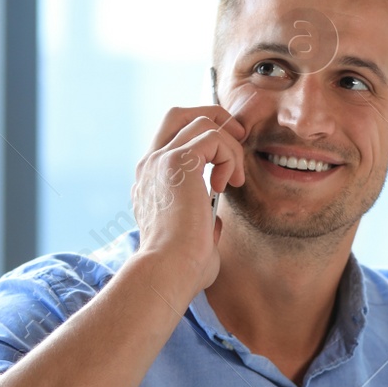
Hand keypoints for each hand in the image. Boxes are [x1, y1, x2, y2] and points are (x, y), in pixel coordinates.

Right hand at [130, 106, 245, 297]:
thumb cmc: (182, 268)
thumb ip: (201, 223)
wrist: (168, 271)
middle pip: (178, 114)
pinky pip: (212, 136)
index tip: (225, 171)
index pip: (174, 141)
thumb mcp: (191, 239)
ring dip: (229, 146)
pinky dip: (229, 155)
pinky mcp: (176, 161)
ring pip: (201, 122)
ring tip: (234, 179)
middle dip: (214, 119)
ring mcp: (159, 160)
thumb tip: (215, 221)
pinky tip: (227, 183)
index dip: (205, 144)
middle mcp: (149, 166)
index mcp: (150, 182)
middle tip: (238, 143)